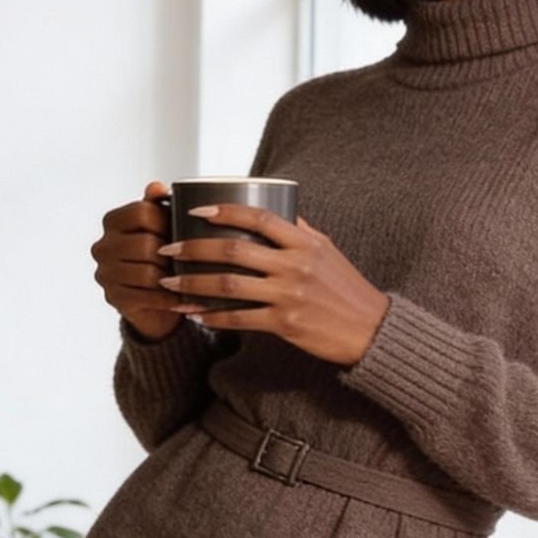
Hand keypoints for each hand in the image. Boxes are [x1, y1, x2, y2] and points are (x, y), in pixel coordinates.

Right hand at [91, 180, 185, 341]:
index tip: (183, 230)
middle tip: (191, 259)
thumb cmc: (159, 254)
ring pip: (146, 273)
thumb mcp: (160, 225)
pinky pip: (146, 297)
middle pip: (145, 245)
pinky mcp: (113, 298)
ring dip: (171, 278)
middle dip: (172, 254)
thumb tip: (157, 186)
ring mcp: (104, 274)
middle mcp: (102, 246)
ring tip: (188, 278)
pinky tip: (181, 297)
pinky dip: (167, 298)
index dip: (166, 221)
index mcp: (112, 221)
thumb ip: (157, 205)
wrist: (150, 296)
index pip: (142, 212)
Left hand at [155, 204, 389, 366]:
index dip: (223, 211)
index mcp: (305, 242)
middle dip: (193, 249)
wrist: (370, 330)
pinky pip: (239, 319)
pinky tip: (194, 314)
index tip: (195, 212)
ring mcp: (289, 295)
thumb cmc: (346, 288)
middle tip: (167, 249)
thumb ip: (298, 231)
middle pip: (233, 250)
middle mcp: (295, 265)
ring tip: (168, 284)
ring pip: (228, 285)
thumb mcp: (326, 250)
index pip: (258, 217)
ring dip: (192, 284)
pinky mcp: (285, 324)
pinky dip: (212, 316)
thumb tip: (272, 208)